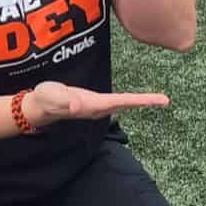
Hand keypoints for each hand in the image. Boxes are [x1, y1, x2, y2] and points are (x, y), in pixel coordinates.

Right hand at [22, 82, 168, 126]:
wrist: (39, 107)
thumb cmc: (45, 100)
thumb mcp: (52, 97)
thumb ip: (64, 101)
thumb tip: (77, 107)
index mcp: (93, 105)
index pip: (120, 102)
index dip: (138, 100)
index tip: (154, 101)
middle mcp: (98, 108)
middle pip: (126, 105)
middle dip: (145, 102)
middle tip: (165, 100)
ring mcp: (97, 107)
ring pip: (123, 104)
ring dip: (139, 102)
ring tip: (158, 100)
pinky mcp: (94, 103)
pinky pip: (117, 102)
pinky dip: (130, 100)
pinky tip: (137, 100)